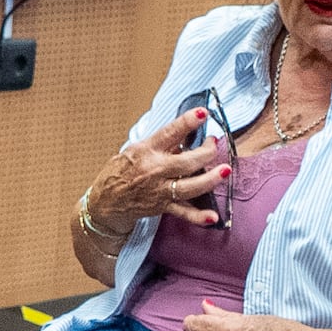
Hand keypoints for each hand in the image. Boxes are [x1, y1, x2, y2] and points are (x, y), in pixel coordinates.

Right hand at [85, 107, 227, 245]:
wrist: (106, 201)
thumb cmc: (122, 171)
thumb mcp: (136, 149)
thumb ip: (161, 143)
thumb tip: (188, 133)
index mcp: (147, 151)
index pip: (170, 133)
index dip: (188, 122)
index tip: (203, 113)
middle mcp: (155, 170)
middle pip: (187, 161)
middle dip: (207, 151)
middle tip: (214, 143)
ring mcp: (160, 190)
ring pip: (190, 186)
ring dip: (210, 179)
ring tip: (225, 170)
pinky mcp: (163, 206)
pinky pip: (184, 213)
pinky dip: (198, 217)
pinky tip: (213, 217)